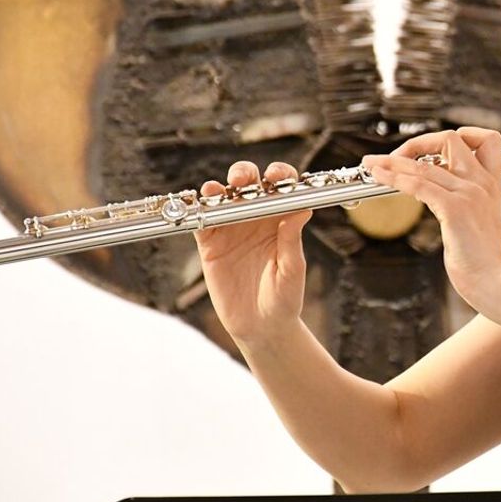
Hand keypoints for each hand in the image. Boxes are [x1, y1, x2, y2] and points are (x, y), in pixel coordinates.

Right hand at [193, 161, 312, 346]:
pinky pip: (202, 221)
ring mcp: (232, 229)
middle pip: (249, 184)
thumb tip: (302, 209)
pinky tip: (200, 204)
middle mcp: (257, 218)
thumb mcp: (292, 270)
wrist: (261, 327)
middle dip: (244, 174)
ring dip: (219, 188)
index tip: (276, 177)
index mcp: (282, 219)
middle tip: (243, 181)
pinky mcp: (211, 244)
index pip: (281, 188)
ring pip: (223, 198)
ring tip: (219, 191)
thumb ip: (292, 240)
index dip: (279, 175)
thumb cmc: (285, 298)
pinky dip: (198, 210)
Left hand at [361, 127, 500, 305]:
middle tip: (396, 158)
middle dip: (418, 144)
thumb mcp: (479, 223)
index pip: (486, 139)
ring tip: (370, 165)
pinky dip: (394, 178)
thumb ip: (467, 204)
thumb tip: (440, 198)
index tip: (434, 151)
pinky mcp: (454, 208)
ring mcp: (468, 193)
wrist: (495, 284)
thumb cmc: (484, 261)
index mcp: (491, 184)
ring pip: (423, 165)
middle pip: (450, 138)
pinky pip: (418, 184)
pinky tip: (379, 178)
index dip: (461, 135)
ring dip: (391, 161)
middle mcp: (481, 182)